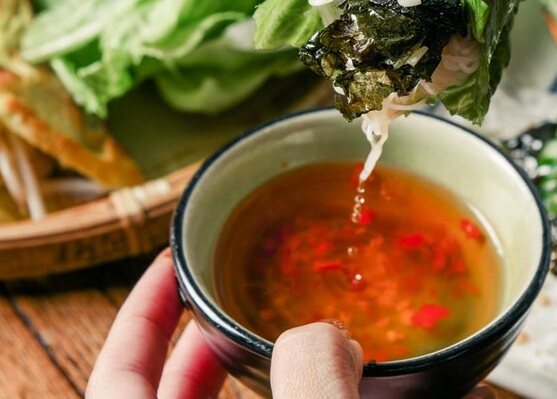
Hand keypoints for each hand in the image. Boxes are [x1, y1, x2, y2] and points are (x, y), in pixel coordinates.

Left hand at [87, 250, 495, 397]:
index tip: (170, 259)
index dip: (138, 311)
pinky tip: (352, 376)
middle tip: (248, 282)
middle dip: (211, 329)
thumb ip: (313, 388)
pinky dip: (315, 394)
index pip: (117, 373)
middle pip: (174, 388)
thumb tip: (329, 342)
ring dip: (267, 370)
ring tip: (306, 326)